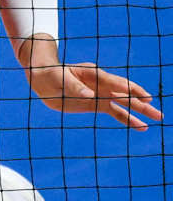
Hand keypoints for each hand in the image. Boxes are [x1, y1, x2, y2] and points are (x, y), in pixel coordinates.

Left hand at [24, 53, 161, 130]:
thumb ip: (74, 87)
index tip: (144, 97)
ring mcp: (99, 94)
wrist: (41, 79)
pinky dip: (127, 119)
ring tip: (156, 118)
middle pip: (125, 93)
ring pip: (124, 103)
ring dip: (140, 111)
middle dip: (142, 102)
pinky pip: (115, 112)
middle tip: (158, 112)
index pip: (115, 82)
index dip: (129, 89)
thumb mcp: (59, 79)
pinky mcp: (95, 104)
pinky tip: (140, 126)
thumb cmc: (49, 74)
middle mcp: (100, 83)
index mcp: (93, 74)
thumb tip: (90, 96)